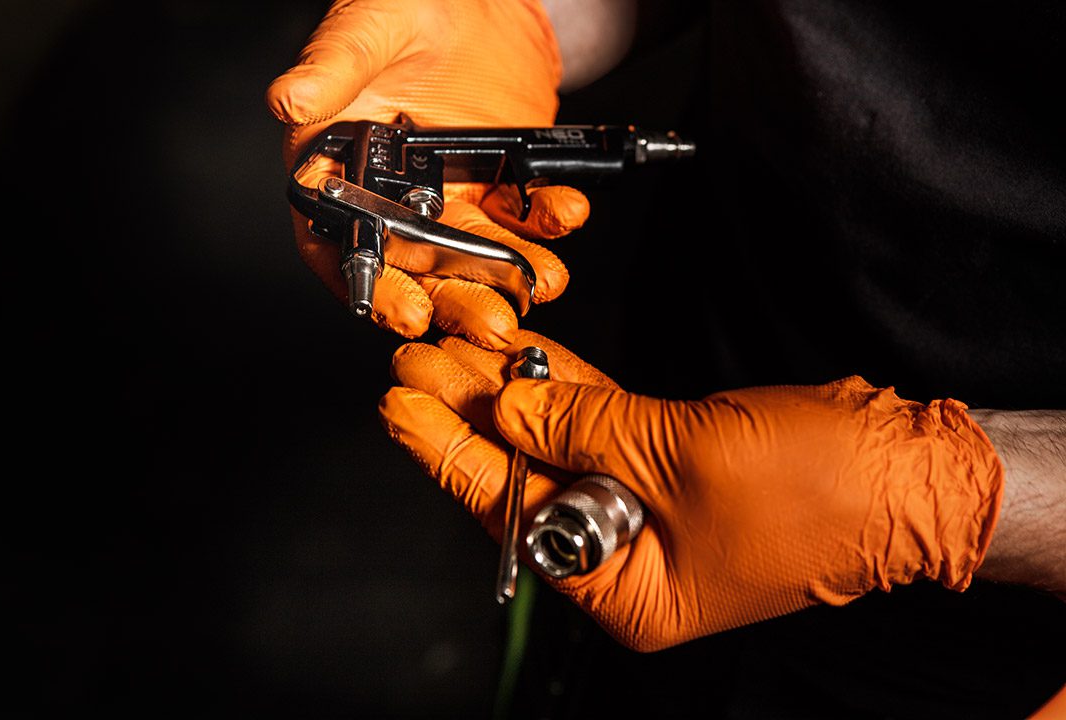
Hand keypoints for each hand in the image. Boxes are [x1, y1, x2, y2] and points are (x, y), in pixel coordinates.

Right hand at [266, 0, 589, 347]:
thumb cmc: (399, 6)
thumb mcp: (364, 32)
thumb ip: (331, 70)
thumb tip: (291, 101)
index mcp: (339, 171)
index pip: (346, 247)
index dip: (374, 289)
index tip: (406, 313)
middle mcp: (393, 196)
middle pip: (419, 267)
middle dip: (457, 300)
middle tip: (491, 322)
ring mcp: (449, 193)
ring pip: (476, 253)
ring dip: (511, 274)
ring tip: (544, 280)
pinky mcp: (497, 181)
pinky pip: (522, 213)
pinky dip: (547, 220)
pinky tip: (564, 215)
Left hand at [378, 331, 1004, 650]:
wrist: (910, 466)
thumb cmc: (824, 491)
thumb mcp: (682, 457)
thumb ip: (583, 428)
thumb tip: (509, 407)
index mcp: (627, 587)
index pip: (511, 515)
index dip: (447, 455)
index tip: (401, 407)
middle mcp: (630, 552)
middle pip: (524, 476)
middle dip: (467, 415)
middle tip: (412, 362)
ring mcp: (648, 502)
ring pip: (556, 440)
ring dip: (508, 391)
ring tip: (451, 346)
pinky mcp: (670, 455)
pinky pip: (598, 418)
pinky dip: (562, 385)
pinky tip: (522, 352)